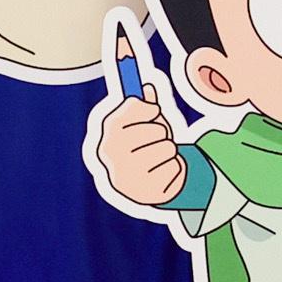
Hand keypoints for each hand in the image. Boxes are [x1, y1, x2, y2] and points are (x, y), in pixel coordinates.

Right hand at [86, 92, 187, 209]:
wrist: (144, 185)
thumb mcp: (142, 125)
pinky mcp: (145, 193)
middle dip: (161, 132)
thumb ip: (143, 107)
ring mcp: (127, 176)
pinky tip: (162, 172)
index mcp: (106, 137)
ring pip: (167, 148)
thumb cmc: (143, 147)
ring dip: (169, 151)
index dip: (146, 108)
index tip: (153, 110)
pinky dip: (174, 168)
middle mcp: (110, 158)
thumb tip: (148, 88)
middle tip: (156, 140)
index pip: (131, 109)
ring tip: (159, 157)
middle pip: (155, 130)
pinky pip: (175, 167)